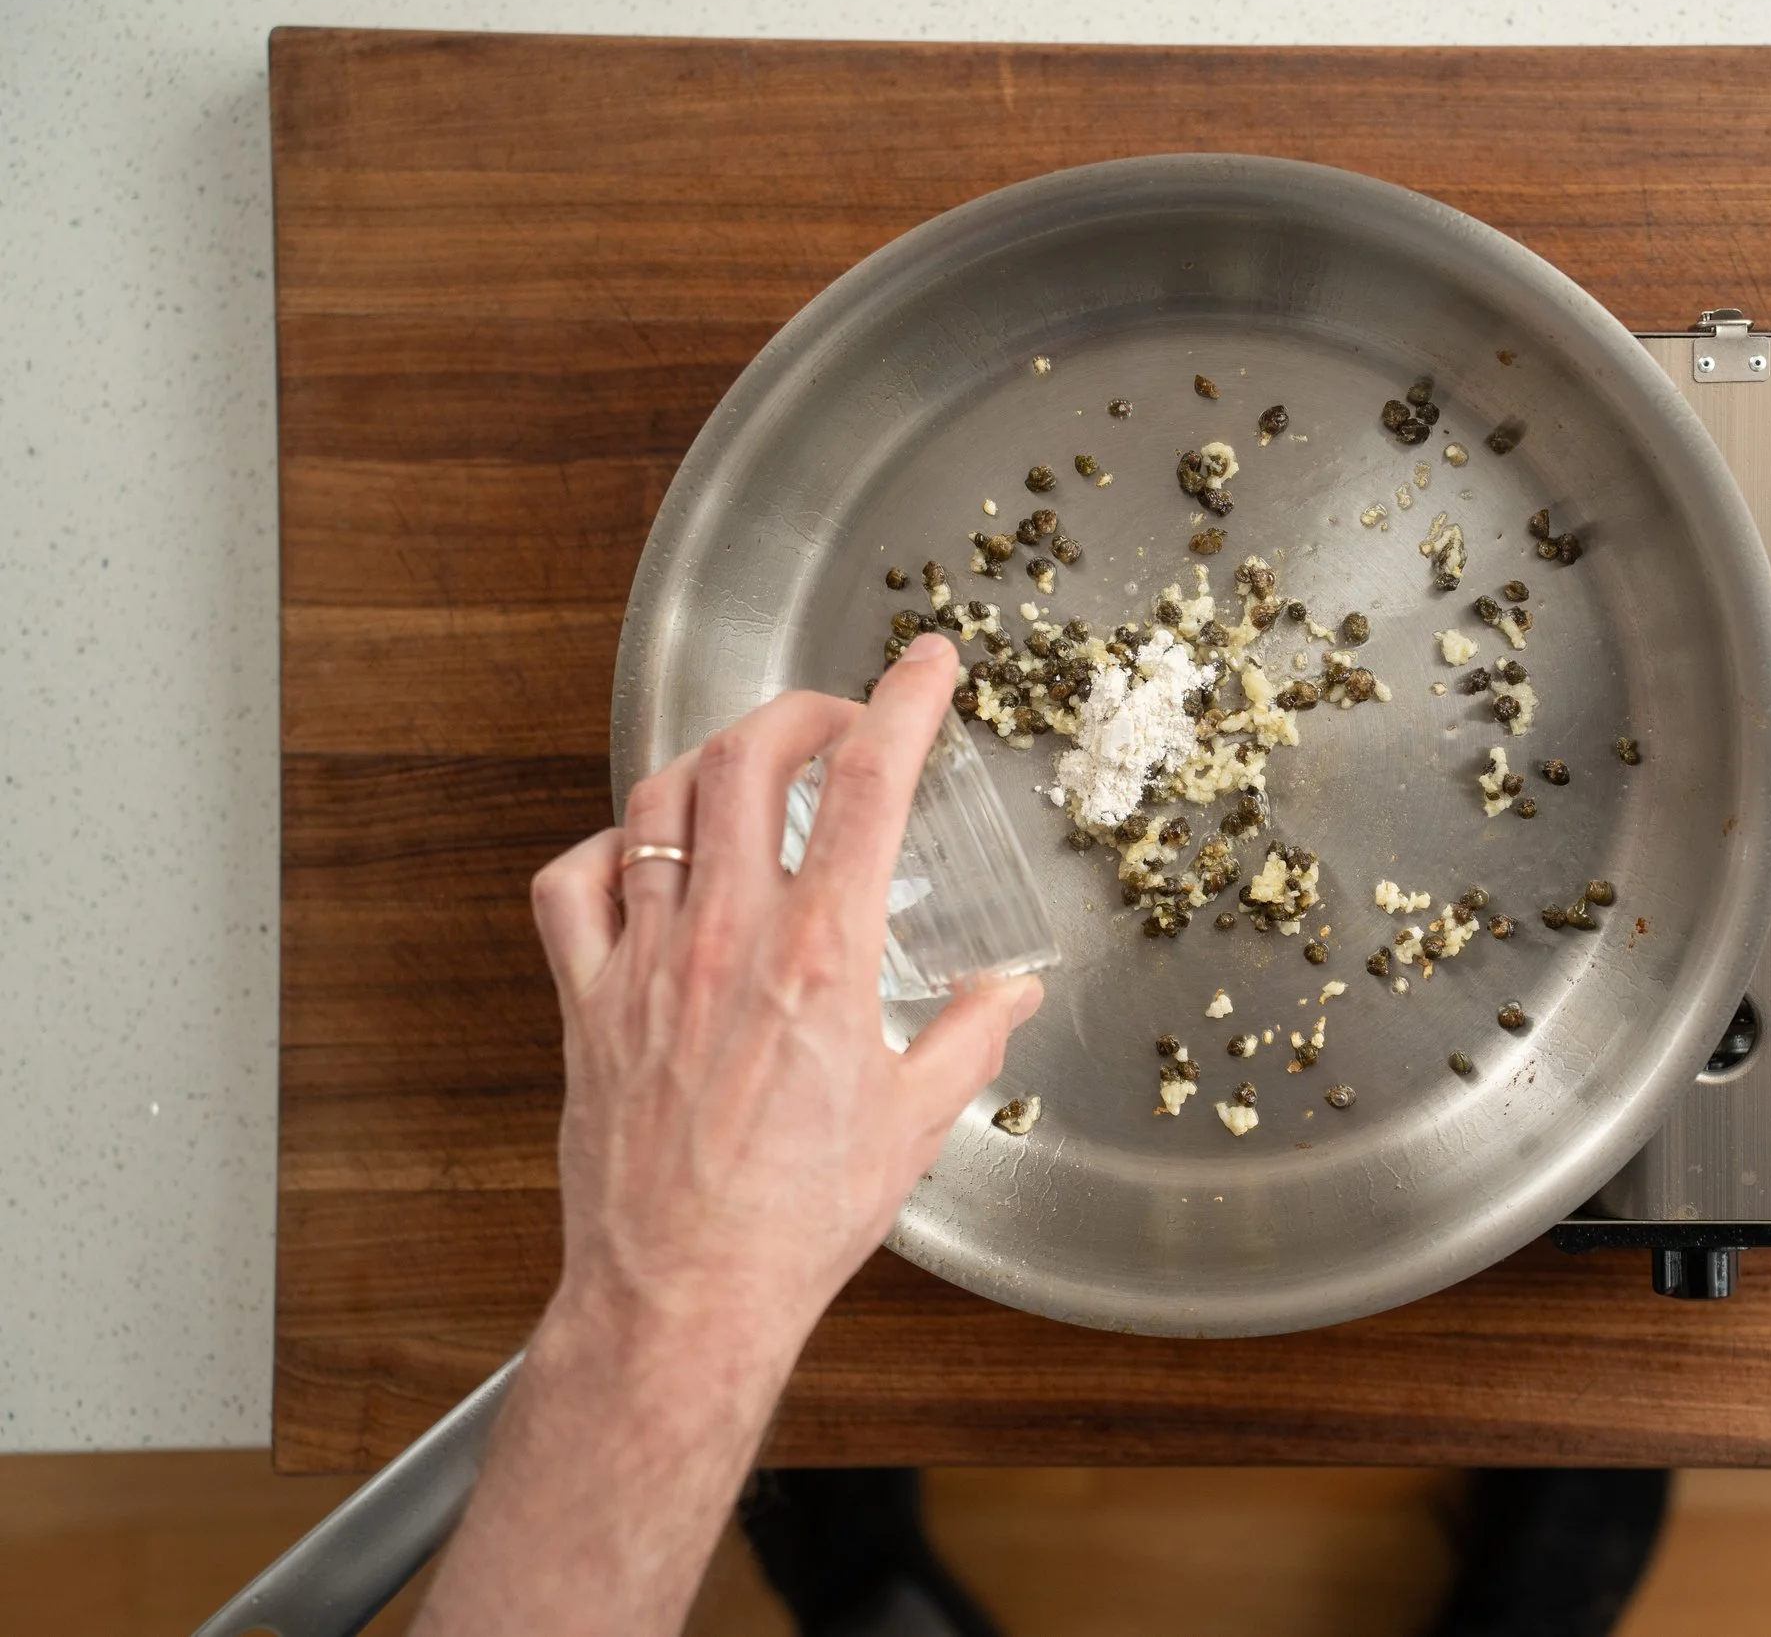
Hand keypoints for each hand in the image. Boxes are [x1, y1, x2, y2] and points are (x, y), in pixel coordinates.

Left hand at [528, 632, 1045, 1365]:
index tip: (927, 665)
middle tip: (839, 719)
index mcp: (823, 956)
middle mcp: (727, 938)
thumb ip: (969, 1039)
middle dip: (800, 708)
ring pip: (658, 801)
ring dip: (711, 761)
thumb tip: (1009, 995)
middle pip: (748, 758)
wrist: (685, 1293)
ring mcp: (645, 961)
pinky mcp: (588, 1001)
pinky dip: (608, 846)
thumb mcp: (916, 1124)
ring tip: (749, 768)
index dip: (904, 701)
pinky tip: (643, 855)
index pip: (868, 784)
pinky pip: (573, 883)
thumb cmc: (795, 1219)